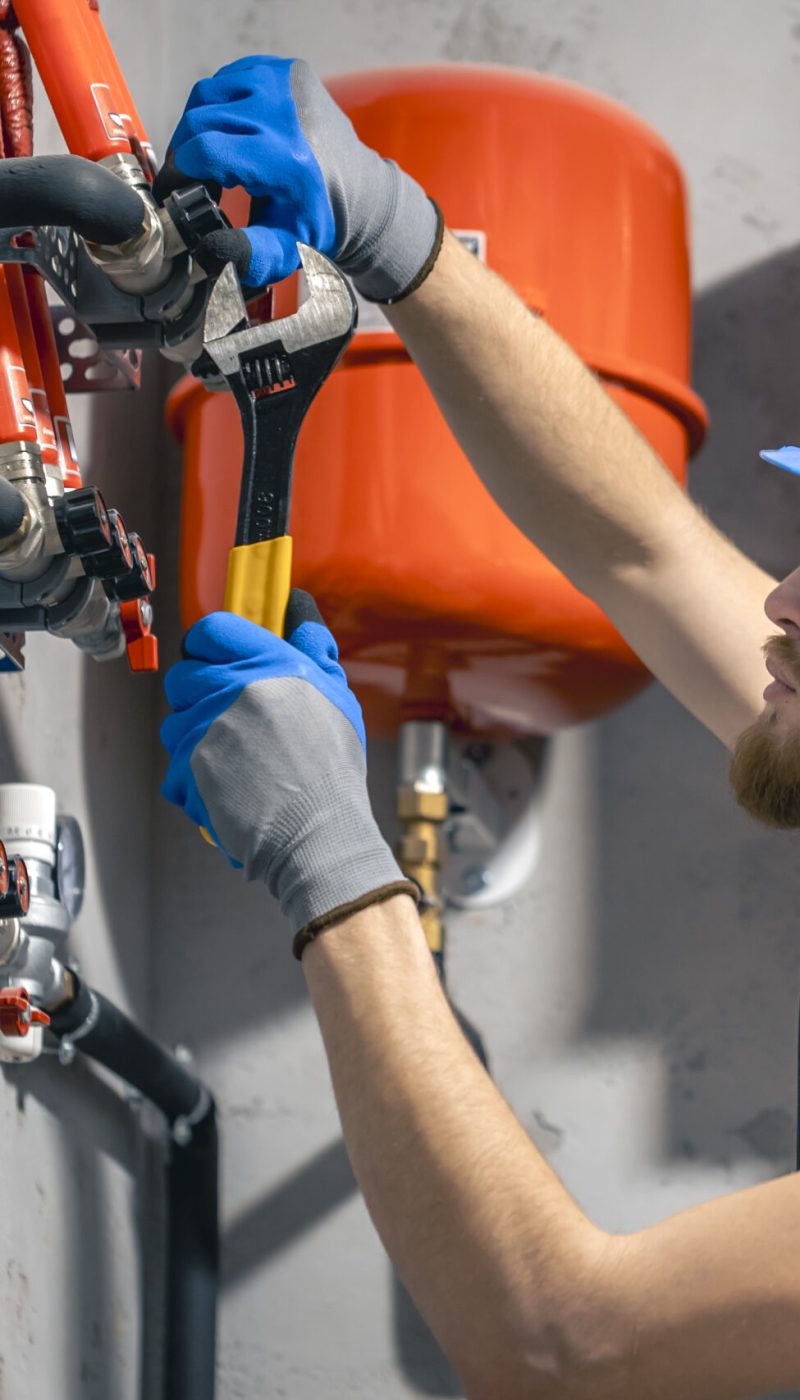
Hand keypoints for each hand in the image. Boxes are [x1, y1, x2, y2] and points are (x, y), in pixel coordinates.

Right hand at [156, 55, 441, 298]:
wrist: (358, 191)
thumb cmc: (318, 219)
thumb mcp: (287, 247)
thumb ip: (250, 254)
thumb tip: (211, 249)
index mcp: (284, 157)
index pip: (206, 150)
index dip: (179, 171)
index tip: (175, 190)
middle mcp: (282, 111)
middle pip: (200, 120)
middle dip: (186, 152)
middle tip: (193, 178)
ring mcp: (282, 82)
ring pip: (207, 95)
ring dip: (197, 126)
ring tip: (209, 156)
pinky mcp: (282, 68)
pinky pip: (227, 80)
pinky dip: (218, 105)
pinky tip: (228, 131)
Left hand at [160, 591, 413, 953]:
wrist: (318, 830)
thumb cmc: (332, 766)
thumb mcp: (334, 694)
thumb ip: (312, 647)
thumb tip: (299, 610)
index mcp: (266, 664)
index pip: (211, 629)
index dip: (209, 643)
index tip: (218, 657)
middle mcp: (229, 690)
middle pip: (182, 675)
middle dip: (198, 693)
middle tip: (228, 716)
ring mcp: (203, 730)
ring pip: (173, 723)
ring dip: (194, 738)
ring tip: (233, 759)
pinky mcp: (187, 770)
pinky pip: (173, 767)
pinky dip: (193, 780)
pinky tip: (226, 787)